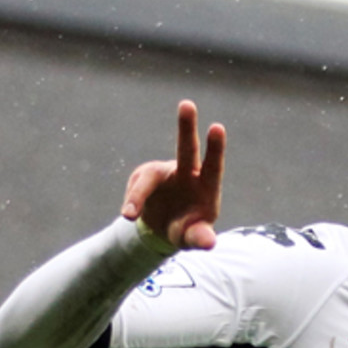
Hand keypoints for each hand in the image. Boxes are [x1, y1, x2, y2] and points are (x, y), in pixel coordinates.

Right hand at [121, 100, 225, 249]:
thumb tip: (209, 243)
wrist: (162, 231)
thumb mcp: (194, 237)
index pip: (212, 166)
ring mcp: (163, 174)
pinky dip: (132, 205)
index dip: (215, 148)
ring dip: (137, 195)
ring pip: (148, 180)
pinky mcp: (143, 180)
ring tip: (129, 216)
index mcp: (205, 185)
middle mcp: (186, 173)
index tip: (217, 127)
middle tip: (187, 104)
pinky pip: (135, 194)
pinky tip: (130, 216)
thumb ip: (201, 238)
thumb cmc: (187, 230)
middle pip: (186, 148)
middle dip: (186, 127)